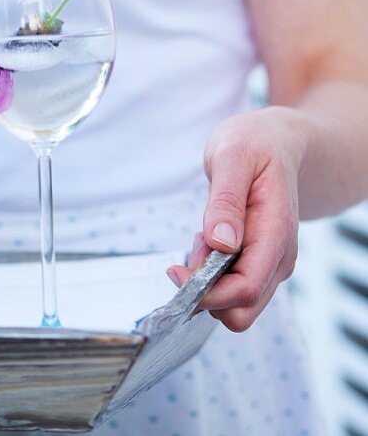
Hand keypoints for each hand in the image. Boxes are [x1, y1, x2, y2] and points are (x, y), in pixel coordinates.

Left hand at [167, 107, 304, 331]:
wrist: (276, 142)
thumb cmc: (254, 145)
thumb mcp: (233, 157)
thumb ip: (226, 201)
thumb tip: (222, 242)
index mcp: (276, 234)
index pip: (246, 289)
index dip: (207, 293)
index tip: (175, 271)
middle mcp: (278, 257)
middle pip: (241, 311)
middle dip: (205, 292)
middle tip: (193, 248)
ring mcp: (269, 263)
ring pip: (234, 302)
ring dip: (206, 280)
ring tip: (204, 234)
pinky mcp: (257, 262)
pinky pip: (229, 285)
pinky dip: (210, 271)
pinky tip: (209, 238)